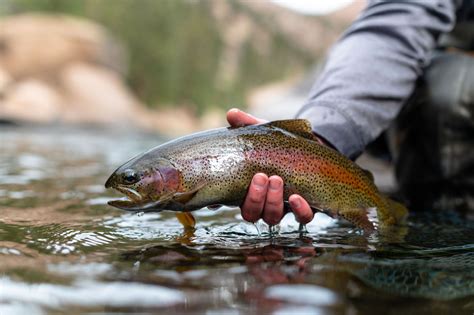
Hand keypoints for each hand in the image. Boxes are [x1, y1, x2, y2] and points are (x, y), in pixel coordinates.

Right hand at [226, 108, 314, 224]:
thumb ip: (248, 125)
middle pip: (251, 212)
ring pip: (272, 217)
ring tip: (276, 179)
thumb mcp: (264, 134)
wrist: (311, 148)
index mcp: (246, 188)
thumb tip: (232, 114)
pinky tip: (296, 198)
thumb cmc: (280, 145)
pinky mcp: (304, 210)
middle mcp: (262, 203)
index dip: (218, 204)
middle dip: (254, 197)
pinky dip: (299, 210)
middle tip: (260, 176)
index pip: (230, 201)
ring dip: (272, 201)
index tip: (215, 198)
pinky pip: (301, 218)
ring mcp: (282, 209)